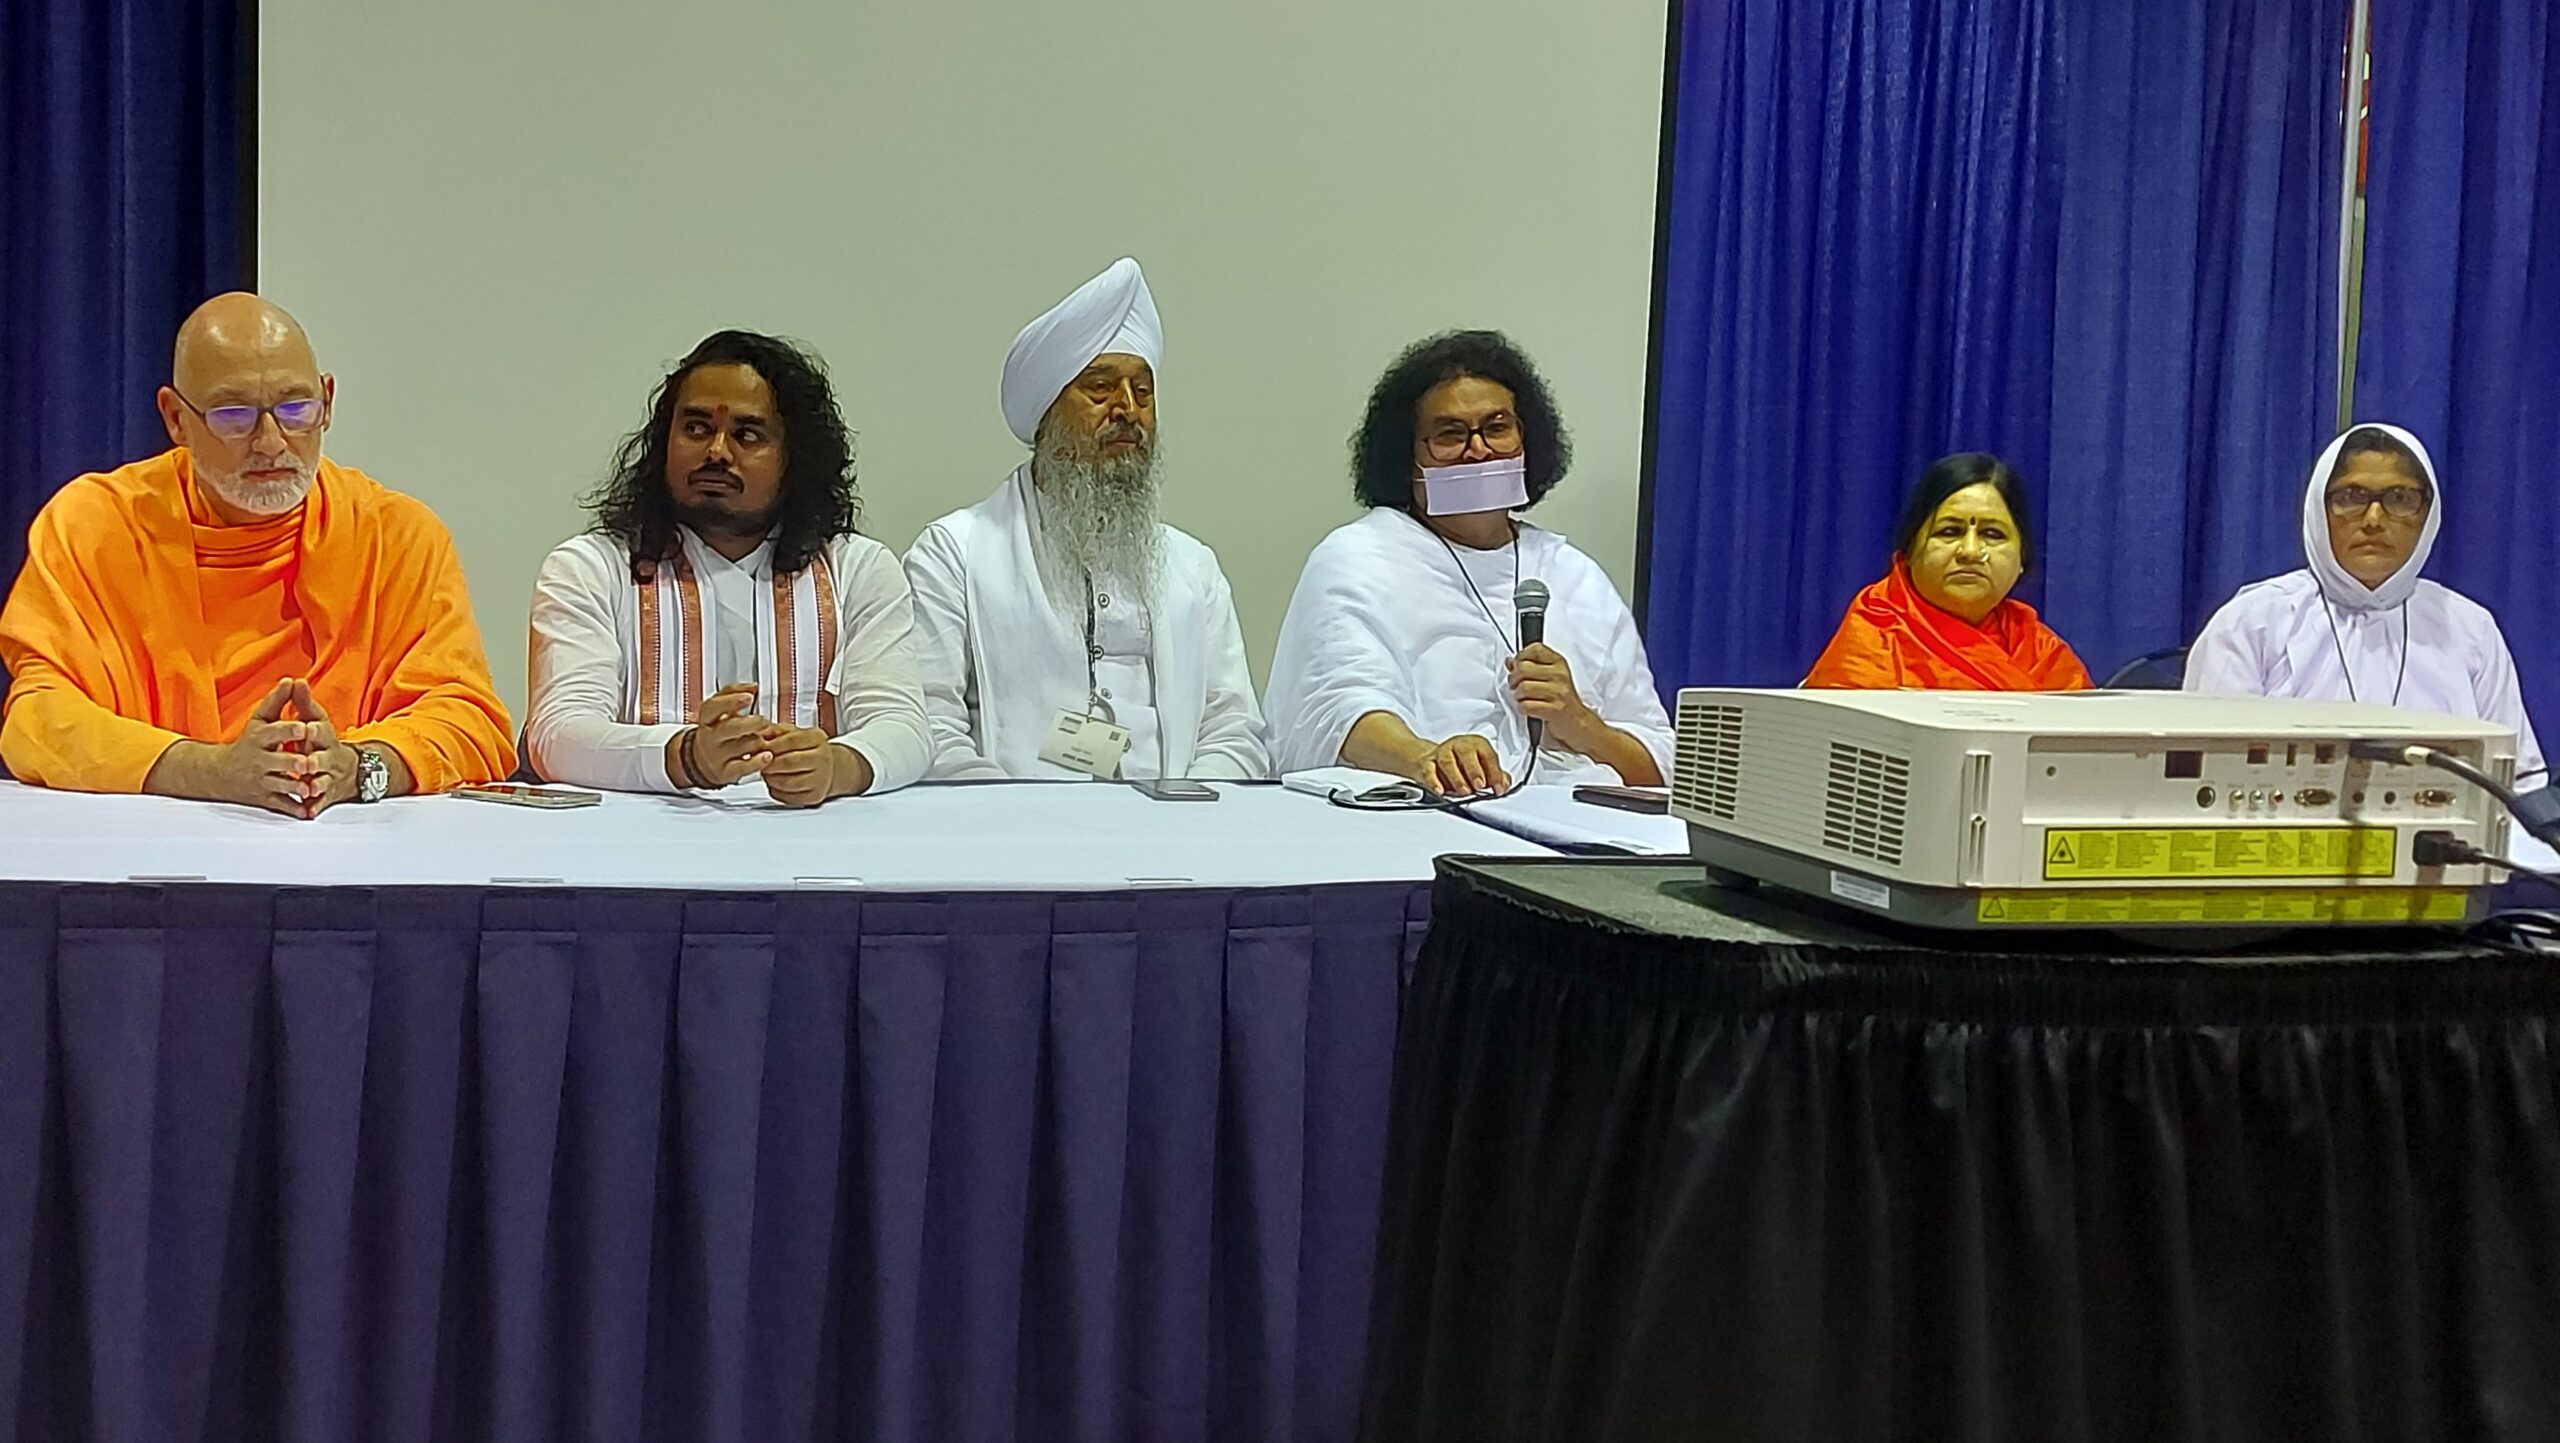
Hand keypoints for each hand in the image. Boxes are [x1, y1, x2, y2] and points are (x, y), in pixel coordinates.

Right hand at [146, 677, 318, 817]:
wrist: (220, 773)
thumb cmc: (249, 742)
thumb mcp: (260, 720)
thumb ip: (277, 701)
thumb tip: (293, 679)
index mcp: (260, 738)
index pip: (274, 732)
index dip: (289, 730)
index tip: (303, 728)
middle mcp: (260, 760)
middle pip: (279, 761)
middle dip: (294, 763)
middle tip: (309, 763)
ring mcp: (262, 780)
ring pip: (281, 785)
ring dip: (297, 787)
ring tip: (311, 788)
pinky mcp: (266, 798)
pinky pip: (281, 806)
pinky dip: (294, 809)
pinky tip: (307, 811)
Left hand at [280, 678, 360, 818]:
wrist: (349, 769)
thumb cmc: (323, 742)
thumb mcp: (316, 720)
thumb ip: (304, 703)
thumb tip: (296, 680)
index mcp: (324, 738)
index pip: (322, 732)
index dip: (315, 730)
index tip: (307, 728)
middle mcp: (329, 757)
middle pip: (324, 758)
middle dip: (317, 760)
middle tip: (308, 763)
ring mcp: (329, 776)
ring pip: (324, 781)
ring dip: (318, 784)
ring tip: (309, 788)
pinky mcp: (327, 794)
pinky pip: (322, 802)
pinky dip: (316, 807)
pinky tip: (308, 811)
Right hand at [678, 684, 777, 787]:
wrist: (703, 759)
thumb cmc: (717, 730)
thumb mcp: (718, 709)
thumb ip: (733, 693)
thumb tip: (753, 686)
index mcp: (707, 718)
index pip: (713, 708)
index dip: (731, 701)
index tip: (749, 697)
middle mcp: (711, 737)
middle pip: (728, 729)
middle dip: (749, 724)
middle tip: (764, 721)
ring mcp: (717, 755)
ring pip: (740, 747)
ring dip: (757, 741)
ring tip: (763, 738)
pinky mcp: (726, 772)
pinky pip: (742, 768)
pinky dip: (756, 762)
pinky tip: (768, 756)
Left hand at [761, 727, 871, 807]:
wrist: (829, 769)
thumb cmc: (807, 749)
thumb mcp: (795, 733)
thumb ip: (775, 731)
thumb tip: (758, 735)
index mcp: (817, 739)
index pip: (792, 741)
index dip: (771, 745)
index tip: (758, 747)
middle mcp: (822, 759)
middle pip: (789, 762)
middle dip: (769, 763)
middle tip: (757, 762)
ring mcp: (820, 780)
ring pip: (787, 782)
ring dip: (770, 778)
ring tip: (765, 772)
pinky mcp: (814, 797)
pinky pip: (788, 797)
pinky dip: (775, 790)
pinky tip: (774, 782)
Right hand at [1415, 734, 1507, 795]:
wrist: (1430, 759)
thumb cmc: (1460, 763)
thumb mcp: (1481, 767)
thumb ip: (1495, 776)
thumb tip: (1504, 785)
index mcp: (1476, 745)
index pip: (1488, 756)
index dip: (1495, 773)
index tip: (1498, 789)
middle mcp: (1458, 745)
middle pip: (1466, 753)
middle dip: (1474, 771)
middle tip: (1479, 786)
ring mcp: (1441, 753)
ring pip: (1447, 761)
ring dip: (1456, 778)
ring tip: (1464, 791)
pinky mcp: (1426, 763)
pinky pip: (1429, 770)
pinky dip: (1434, 781)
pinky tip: (1441, 791)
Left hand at [1506, 643, 1600, 750]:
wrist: (1576, 721)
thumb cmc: (1561, 698)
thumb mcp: (1549, 677)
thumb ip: (1529, 666)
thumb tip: (1510, 662)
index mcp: (1559, 663)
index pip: (1535, 649)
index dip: (1520, 657)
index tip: (1518, 665)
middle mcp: (1560, 675)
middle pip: (1523, 668)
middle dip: (1514, 679)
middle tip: (1516, 686)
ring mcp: (1558, 691)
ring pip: (1523, 688)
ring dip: (1518, 696)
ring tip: (1525, 698)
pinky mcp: (1555, 709)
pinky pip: (1526, 705)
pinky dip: (1523, 709)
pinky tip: (1529, 708)